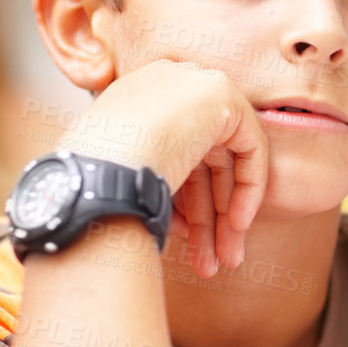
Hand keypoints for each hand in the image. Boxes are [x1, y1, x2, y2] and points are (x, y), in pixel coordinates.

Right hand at [56, 60, 268, 276]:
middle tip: (211, 261)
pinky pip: (250, 147)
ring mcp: (192, 85)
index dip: (182, 202)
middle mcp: (164, 86)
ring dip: (224, 217)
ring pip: (223, 162)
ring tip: (224, 261)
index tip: (182, 237)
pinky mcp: (221, 95)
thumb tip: (175, 218)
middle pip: (200, 161)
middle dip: (206, 217)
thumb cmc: (96, 190)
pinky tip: (237, 225)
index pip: (172, 154)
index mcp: (133, 102)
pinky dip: (249, 188)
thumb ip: (154, 184)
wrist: (99, 171)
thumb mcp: (122, 181)